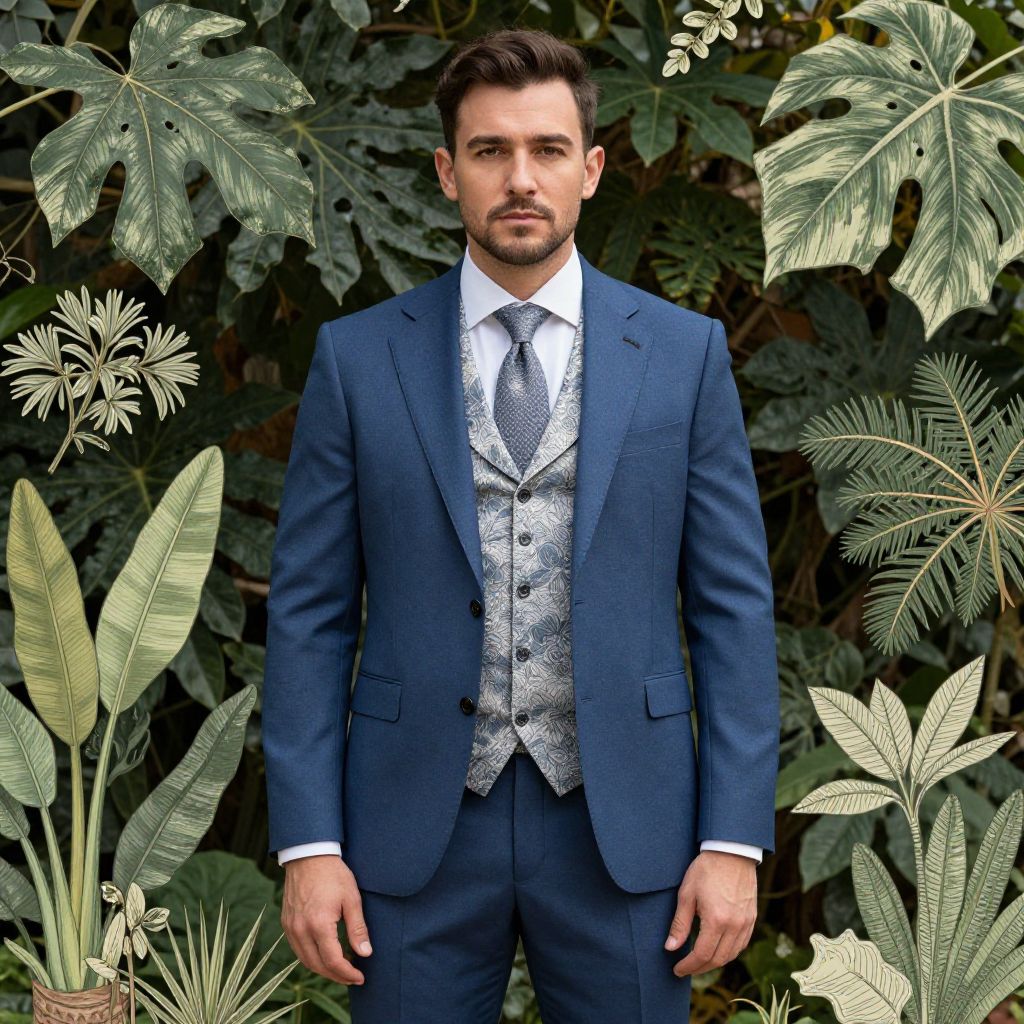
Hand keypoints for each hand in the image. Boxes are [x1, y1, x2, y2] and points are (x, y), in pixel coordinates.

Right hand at [280, 854, 370, 985]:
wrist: (308, 855)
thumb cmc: (333, 874)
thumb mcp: (352, 898)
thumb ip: (358, 928)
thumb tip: (365, 954)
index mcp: (319, 924)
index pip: (333, 961)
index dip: (348, 973)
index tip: (360, 977)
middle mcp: (301, 930)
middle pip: (317, 965)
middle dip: (336, 975)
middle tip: (353, 977)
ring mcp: (291, 927)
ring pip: (305, 960)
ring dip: (323, 969)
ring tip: (341, 969)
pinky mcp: (286, 923)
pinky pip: (297, 949)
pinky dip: (311, 958)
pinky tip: (325, 955)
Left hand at [664, 850, 756, 976]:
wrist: (731, 852)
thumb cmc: (706, 870)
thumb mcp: (686, 894)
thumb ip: (679, 924)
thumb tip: (670, 947)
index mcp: (717, 920)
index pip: (702, 954)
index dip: (689, 966)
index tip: (677, 970)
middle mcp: (734, 926)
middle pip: (718, 959)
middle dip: (700, 968)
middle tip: (685, 968)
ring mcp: (746, 923)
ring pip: (731, 955)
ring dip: (714, 962)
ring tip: (699, 962)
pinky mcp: (752, 918)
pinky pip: (741, 945)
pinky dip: (729, 952)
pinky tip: (718, 950)